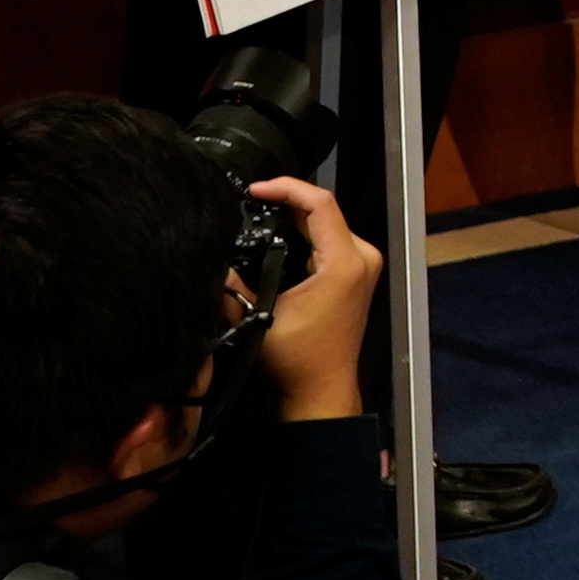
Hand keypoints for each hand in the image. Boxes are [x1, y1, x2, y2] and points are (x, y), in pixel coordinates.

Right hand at [250, 177, 376, 425]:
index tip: (255, 189)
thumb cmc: (296, 360)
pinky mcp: (356, 274)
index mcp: (345, 261)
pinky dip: (305, 233)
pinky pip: (331, 240)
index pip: (320, 204)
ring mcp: (363, 265)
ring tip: (258, 212)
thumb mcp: (259, 318)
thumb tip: (216, 259)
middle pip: (324, 211)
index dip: (287, 189)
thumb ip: (235, 284)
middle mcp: (362, 257)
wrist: (321, 391)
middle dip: (287, 201)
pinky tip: (276, 235)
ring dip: (294, 217)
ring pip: (327, 224)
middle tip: (249, 200)